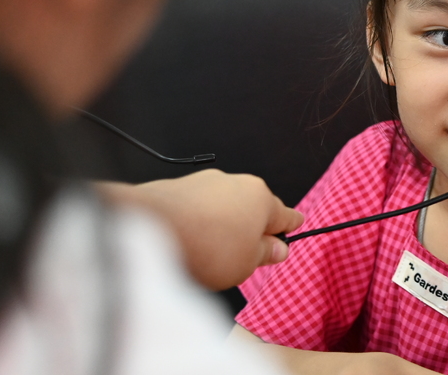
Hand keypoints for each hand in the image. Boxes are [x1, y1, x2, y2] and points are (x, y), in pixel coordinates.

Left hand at [99, 170, 302, 289]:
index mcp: (261, 198)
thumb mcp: (247, 264)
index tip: (296, 225)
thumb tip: (276, 248)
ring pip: (222, 206)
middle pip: (251, 208)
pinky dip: (196, 222)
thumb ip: (264, 254)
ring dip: (221, 225)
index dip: (290, 225)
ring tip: (209, 255)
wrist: (151, 229)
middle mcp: (235, 183)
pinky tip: (188, 242)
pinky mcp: (176, 188)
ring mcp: (204, 182)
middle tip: (246, 255)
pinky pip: (195, 207)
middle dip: (250, 228)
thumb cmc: (205, 246)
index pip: (285, 214)